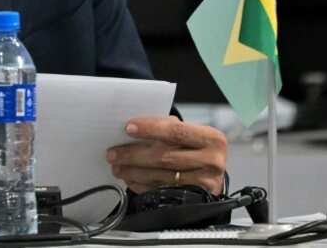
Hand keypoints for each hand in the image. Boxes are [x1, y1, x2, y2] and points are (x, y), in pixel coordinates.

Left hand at [106, 116, 226, 195]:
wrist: (212, 173)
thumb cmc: (195, 148)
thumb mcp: (189, 134)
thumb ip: (167, 128)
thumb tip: (132, 129)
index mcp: (211, 138)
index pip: (176, 131)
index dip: (150, 129)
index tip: (128, 128)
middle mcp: (213, 161)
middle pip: (165, 156)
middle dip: (134, 154)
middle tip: (113, 153)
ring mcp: (206, 182)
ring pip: (161, 176)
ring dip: (134, 172)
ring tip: (118, 167)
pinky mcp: (197, 199)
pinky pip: (162, 191)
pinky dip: (142, 185)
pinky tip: (131, 179)